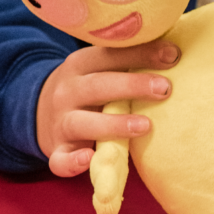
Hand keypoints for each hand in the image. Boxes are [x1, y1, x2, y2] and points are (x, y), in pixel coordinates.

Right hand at [36, 39, 179, 177]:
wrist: (39, 111)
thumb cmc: (88, 87)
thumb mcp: (98, 68)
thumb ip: (126, 61)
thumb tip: (174, 50)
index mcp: (80, 63)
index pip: (110, 55)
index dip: (142, 53)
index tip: (173, 55)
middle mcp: (67, 90)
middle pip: (99, 86)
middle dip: (133, 86)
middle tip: (165, 88)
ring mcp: (59, 122)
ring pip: (83, 122)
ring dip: (114, 124)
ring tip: (146, 126)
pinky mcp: (56, 150)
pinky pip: (60, 160)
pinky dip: (72, 162)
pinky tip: (89, 159)